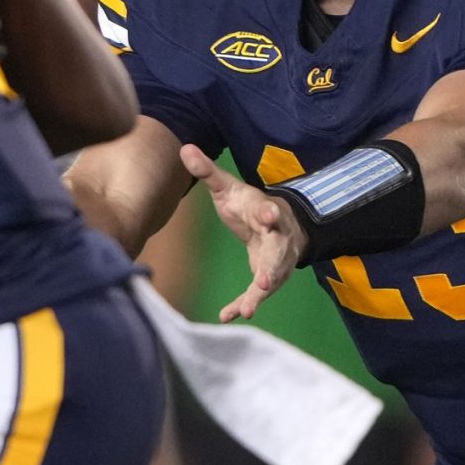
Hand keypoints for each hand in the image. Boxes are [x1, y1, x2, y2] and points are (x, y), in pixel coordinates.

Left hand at [179, 145, 306, 320]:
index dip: (270, 213)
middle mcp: (277, 239)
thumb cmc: (250, 207)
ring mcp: (275, 261)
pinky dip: (244, 305)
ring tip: (249, 310)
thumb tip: (184, 148)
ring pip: (272, 278)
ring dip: (260, 294)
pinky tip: (228, 316)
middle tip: (265, 281)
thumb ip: (208, 172)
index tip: (269, 214)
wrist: (280, 225)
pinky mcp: (268, 278)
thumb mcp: (229, 188)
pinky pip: (257, 294)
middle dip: (273, 267)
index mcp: (267, 212)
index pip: (270, 211)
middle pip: (277, 252)